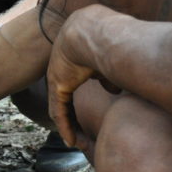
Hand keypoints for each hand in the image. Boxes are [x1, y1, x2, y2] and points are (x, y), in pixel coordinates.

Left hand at [46, 8, 102, 151]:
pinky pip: (59, 111)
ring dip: (68, 126)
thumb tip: (114, 89)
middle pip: (64, 98)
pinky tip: (70, 140)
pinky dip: (65, 126)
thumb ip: (108, 75)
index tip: (84, 113)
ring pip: (60, 107)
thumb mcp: (108, 60)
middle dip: (71, 116)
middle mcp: (61, 68)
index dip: (78, 99)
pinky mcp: (56, 84)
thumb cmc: (107, 38)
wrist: (92, 29)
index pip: (72, 82)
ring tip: (75, 142)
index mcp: (73, 59)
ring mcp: (57, 76)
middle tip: (79, 134)